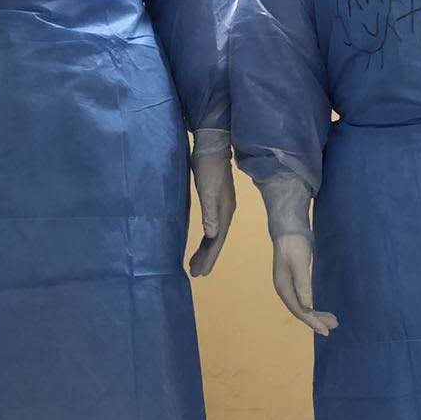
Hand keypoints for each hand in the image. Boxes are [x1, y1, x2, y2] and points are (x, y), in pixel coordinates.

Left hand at [189, 151, 235, 276]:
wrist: (212, 146)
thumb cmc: (209, 169)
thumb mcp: (208, 190)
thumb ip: (210, 212)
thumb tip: (212, 235)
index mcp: (224, 212)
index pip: (217, 240)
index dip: (209, 257)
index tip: (200, 273)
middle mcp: (225, 212)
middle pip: (216, 240)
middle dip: (207, 257)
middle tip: (196, 273)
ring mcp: (221, 206)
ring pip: (214, 234)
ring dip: (206, 249)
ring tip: (195, 263)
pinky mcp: (214, 201)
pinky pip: (211, 225)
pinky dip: (206, 237)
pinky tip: (202, 240)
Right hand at [272, 234, 337, 335]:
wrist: (290, 228)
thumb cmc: (294, 245)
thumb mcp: (300, 264)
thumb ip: (303, 285)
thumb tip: (307, 307)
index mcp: (284, 287)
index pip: (299, 310)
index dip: (312, 322)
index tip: (326, 330)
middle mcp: (285, 288)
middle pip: (301, 310)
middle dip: (317, 319)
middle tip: (334, 325)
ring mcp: (290, 284)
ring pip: (303, 304)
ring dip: (316, 313)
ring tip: (332, 319)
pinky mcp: (296, 278)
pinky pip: (305, 297)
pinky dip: (313, 305)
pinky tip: (320, 307)